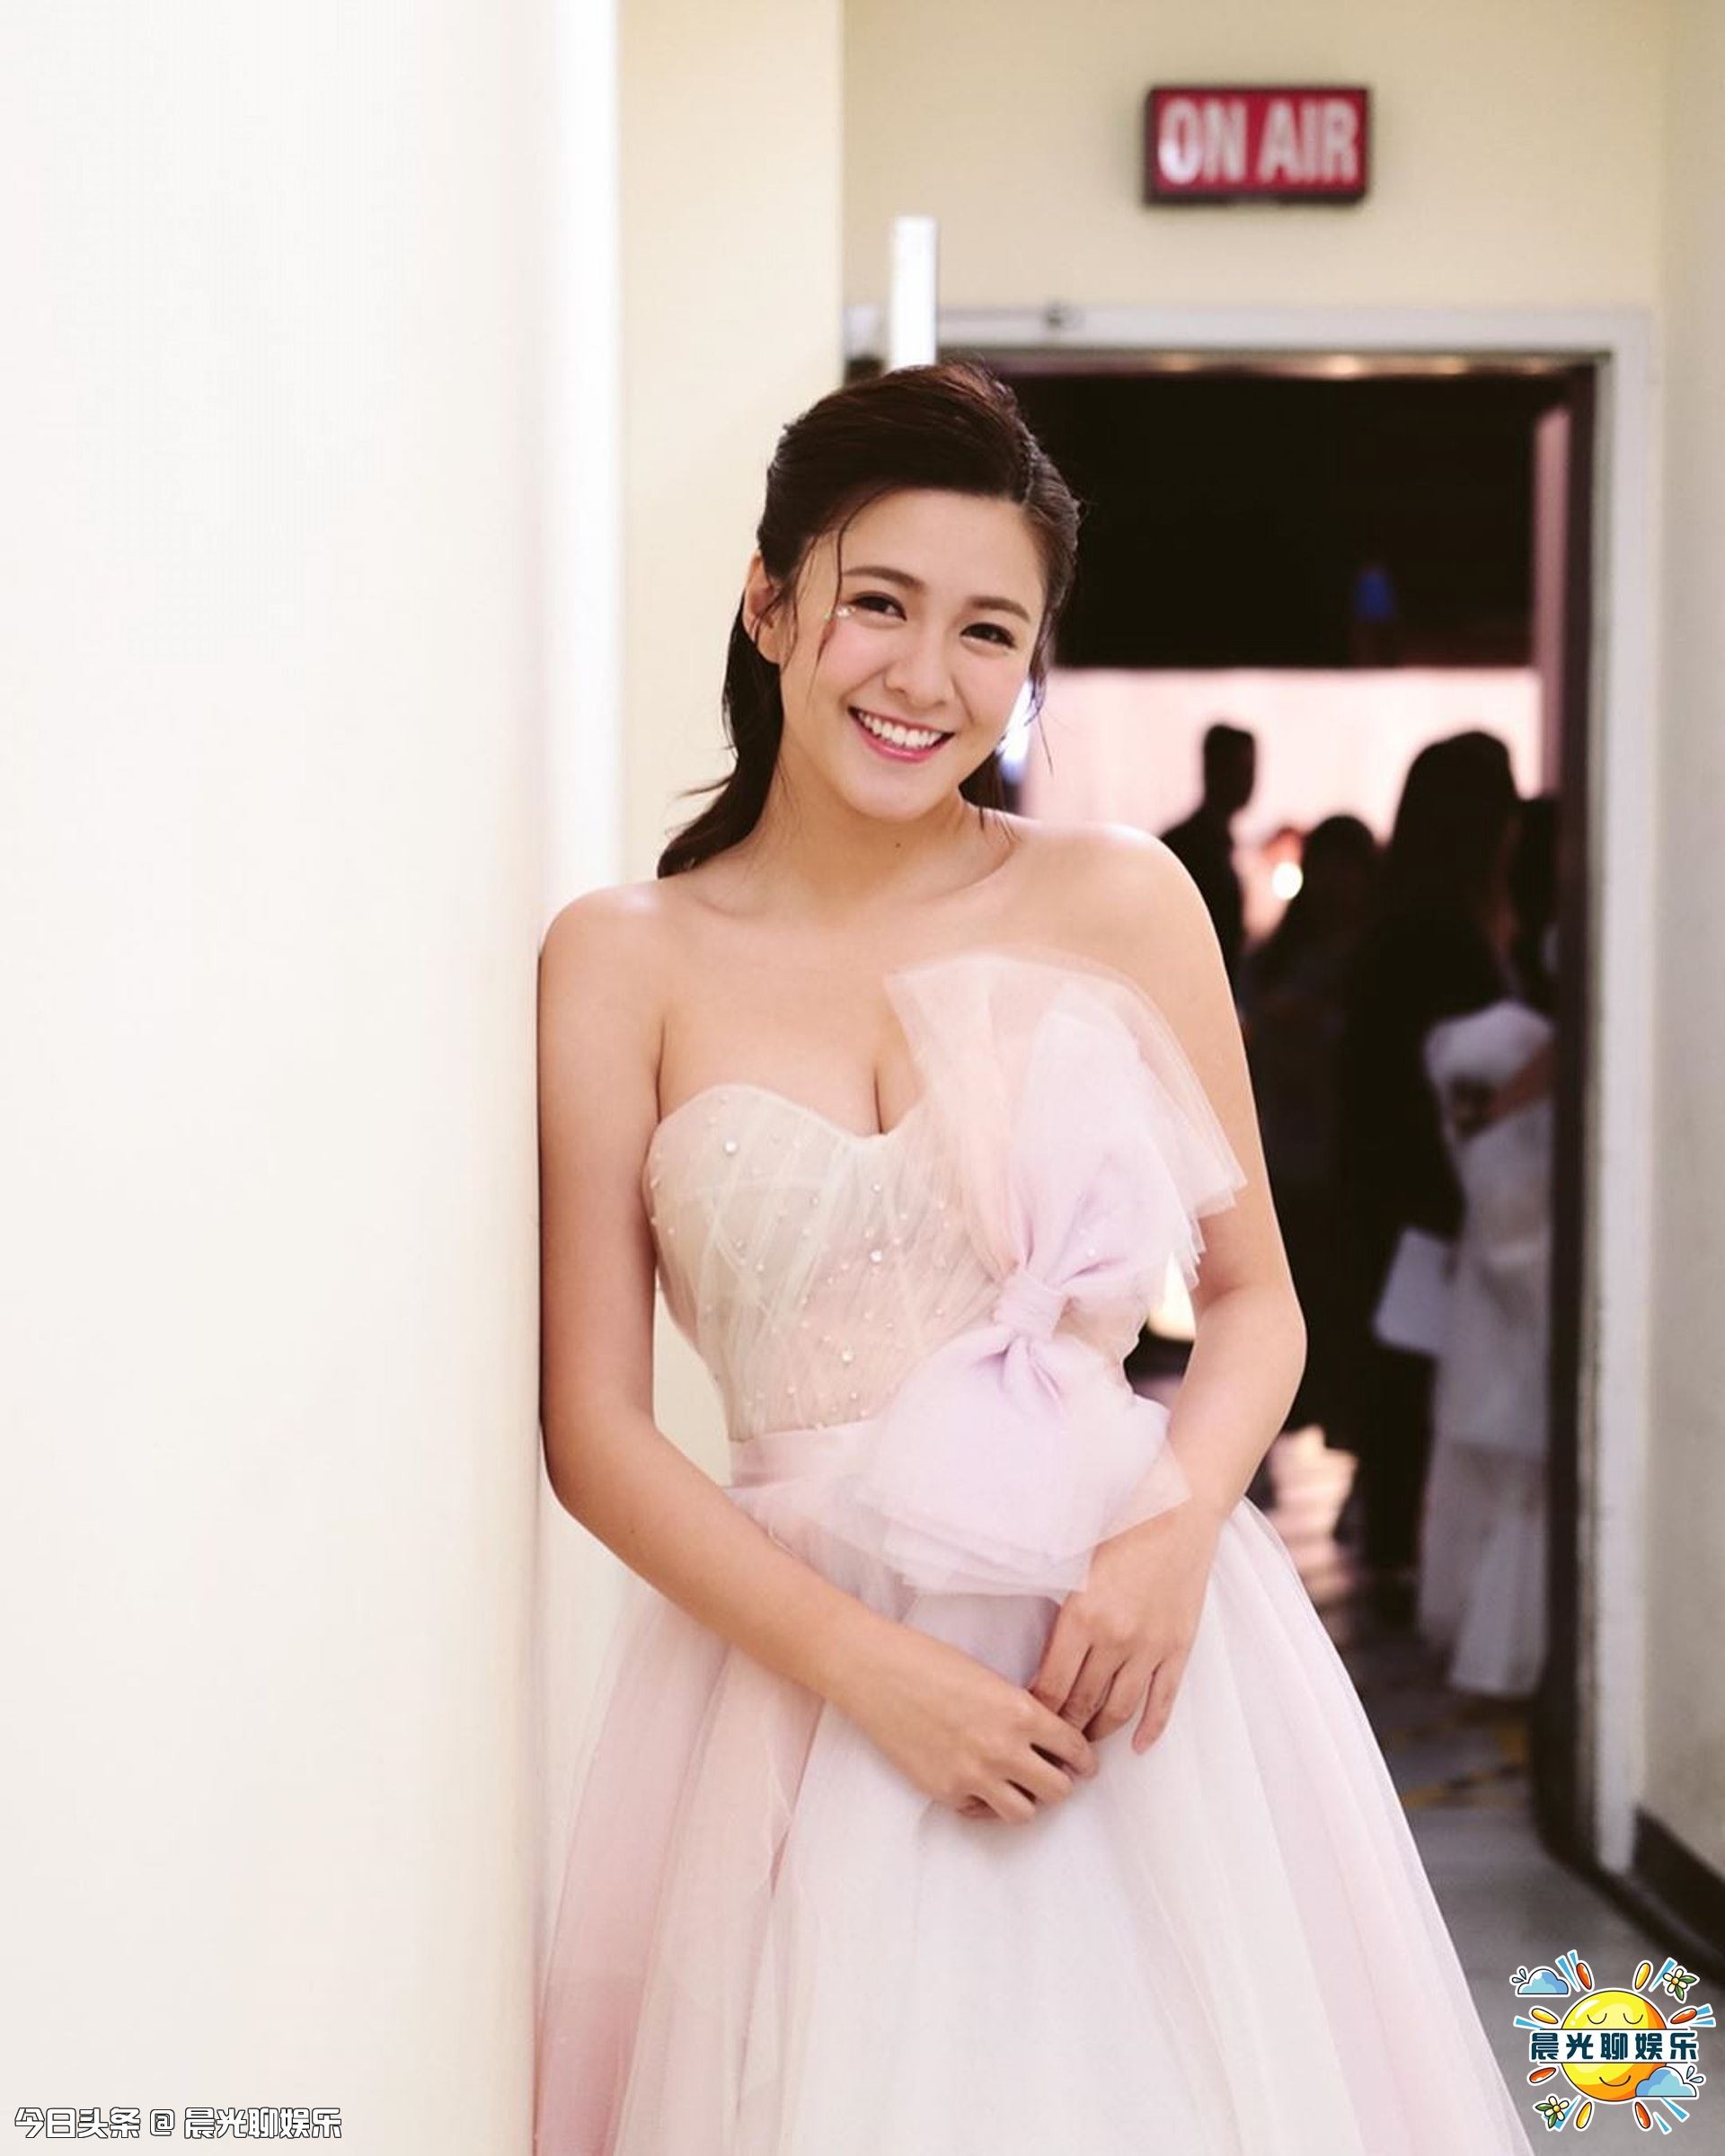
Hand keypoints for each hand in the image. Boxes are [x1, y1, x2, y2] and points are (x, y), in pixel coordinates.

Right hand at [834, 1620, 1098, 1825]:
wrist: (877, 1672)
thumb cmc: (930, 1661)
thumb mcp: (990, 1678)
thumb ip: (1020, 1710)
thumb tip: (1044, 1738)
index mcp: (1021, 1711)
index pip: (1075, 1748)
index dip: (1083, 1758)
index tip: (1083, 1763)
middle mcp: (1004, 1749)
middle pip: (1059, 1790)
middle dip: (1061, 1781)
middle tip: (1053, 1774)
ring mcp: (974, 1775)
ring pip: (1025, 1813)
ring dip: (1027, 1799)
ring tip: (1018, 1785)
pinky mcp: (945, 1792)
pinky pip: (982, 1813)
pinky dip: (986, 1804)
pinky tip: (981, 1784)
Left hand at [1025, 1495, 1223, 1755]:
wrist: (1180, 1509)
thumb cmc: (1121, 1527)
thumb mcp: (1075, 1563)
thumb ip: (1060, 1610)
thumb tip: (1035, 1653)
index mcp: (1082, 1616)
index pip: (1051, 1685)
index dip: (1036, 1712)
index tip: (1025, 1723)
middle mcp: (1116, 1638)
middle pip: (1083, 1704)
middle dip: (1063, 1731)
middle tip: (1050, 1747)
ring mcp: (1151, 1647)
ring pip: (1120, 1710)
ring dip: (1100, 1733)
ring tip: (1084, 1749)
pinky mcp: (1179, 1647)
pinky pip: (1163, 1700)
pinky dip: (1150, 1728)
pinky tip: (1137, 1745)